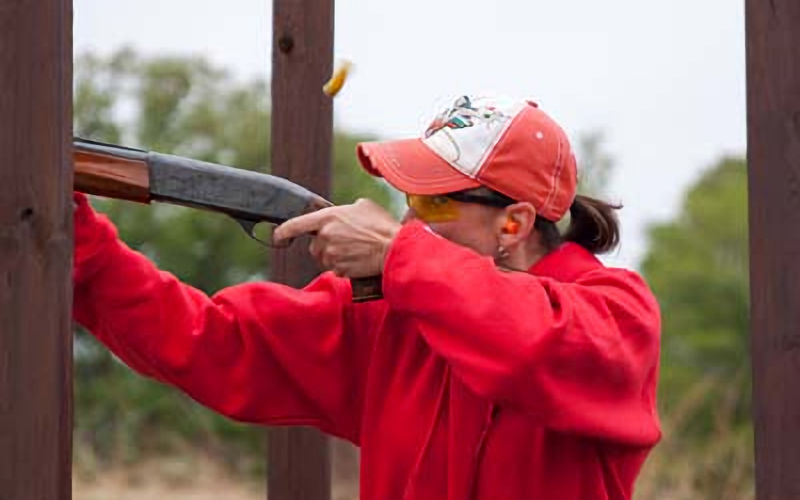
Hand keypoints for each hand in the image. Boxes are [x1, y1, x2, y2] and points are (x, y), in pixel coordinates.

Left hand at [273, 198, 400, 277]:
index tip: (277, 236)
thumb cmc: (382, 225)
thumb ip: (345, 210)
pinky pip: (336, 269)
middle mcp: (325, 237)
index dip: (283, 231)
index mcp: (328, 218)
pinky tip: (358, 260)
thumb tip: (344, 215)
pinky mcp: (339, 270)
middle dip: (325, 245)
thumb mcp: (363, 206)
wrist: (393, 248)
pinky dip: (344, 266)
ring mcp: (331, 255)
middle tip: (347, 241)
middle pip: (314, 246)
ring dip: (335, 256)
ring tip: (355, 250)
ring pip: (324, 258)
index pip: (296, 225)